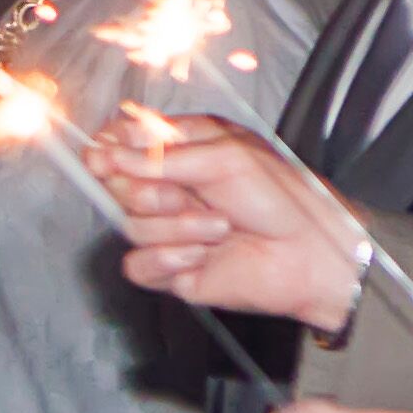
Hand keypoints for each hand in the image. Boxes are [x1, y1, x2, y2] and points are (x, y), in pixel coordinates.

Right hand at [98, 112, 365, 338]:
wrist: (310, 255)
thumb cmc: (282, 199)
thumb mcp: (225, 158)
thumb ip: (161, 157)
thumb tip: (107, 154)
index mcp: (184, 150)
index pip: (123, 144)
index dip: (107, 150)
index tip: (102, 156)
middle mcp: (171, 188)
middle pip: (117, 187)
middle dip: (147, 192)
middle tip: (184, 195)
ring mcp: (169, 229)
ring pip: (130, 227)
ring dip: (176, 228)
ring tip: (219, 228)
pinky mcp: (170, 269)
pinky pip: (137, 265)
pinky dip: (167, 260)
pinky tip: (201, 257)